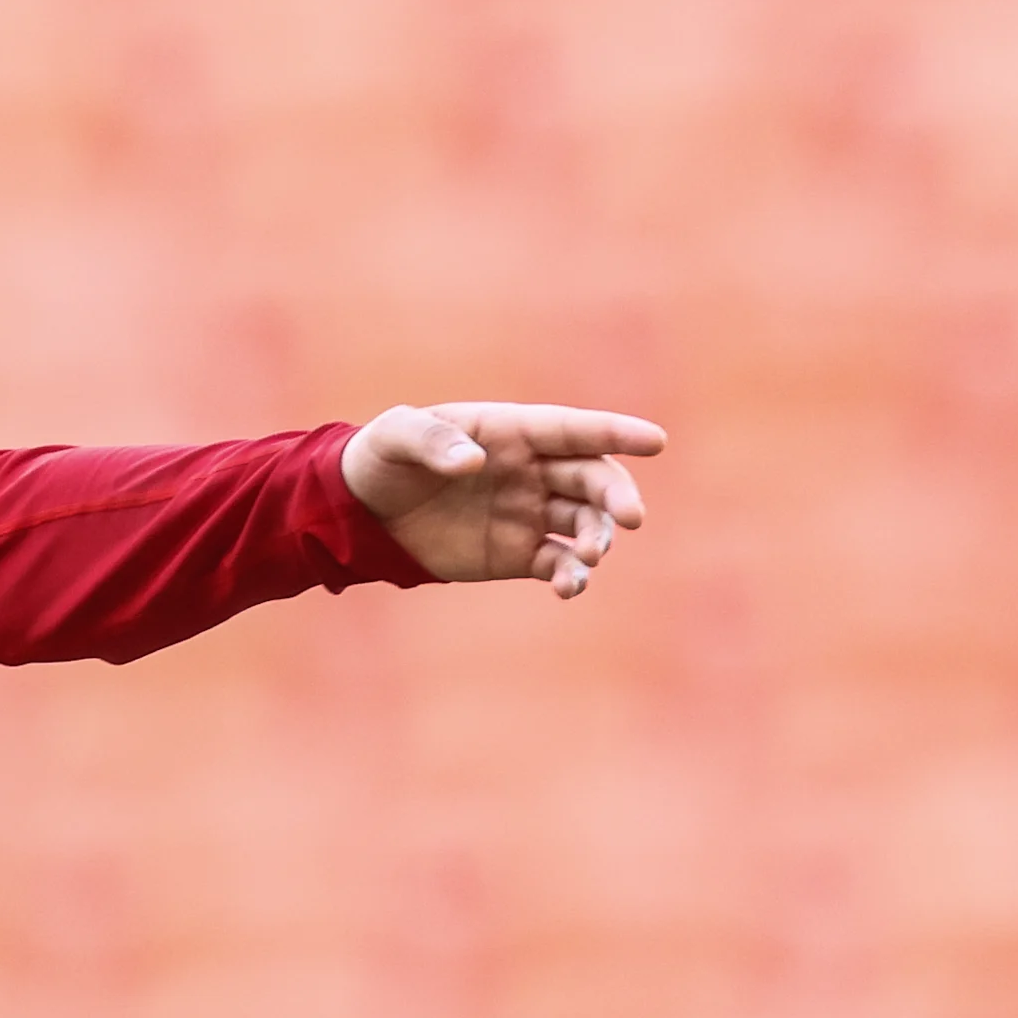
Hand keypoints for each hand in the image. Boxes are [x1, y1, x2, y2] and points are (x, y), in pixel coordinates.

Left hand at [343, 403, 664, 598]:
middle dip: (616, 496)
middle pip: (592, 478)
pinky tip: (570, 586)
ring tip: (590, 556)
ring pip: (584, 523)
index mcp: (512, 431)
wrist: (362, 511)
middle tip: (630, 517)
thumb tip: (473, 462)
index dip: (616, 433)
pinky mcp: (519, 553)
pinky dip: (572, 575)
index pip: (574, 430)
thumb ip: (432, 442)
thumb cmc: (382, 458)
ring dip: (598, 538)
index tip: (655, 441)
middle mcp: (533, 470)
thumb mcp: (395, 437)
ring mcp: (530, 512)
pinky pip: (559, 563)